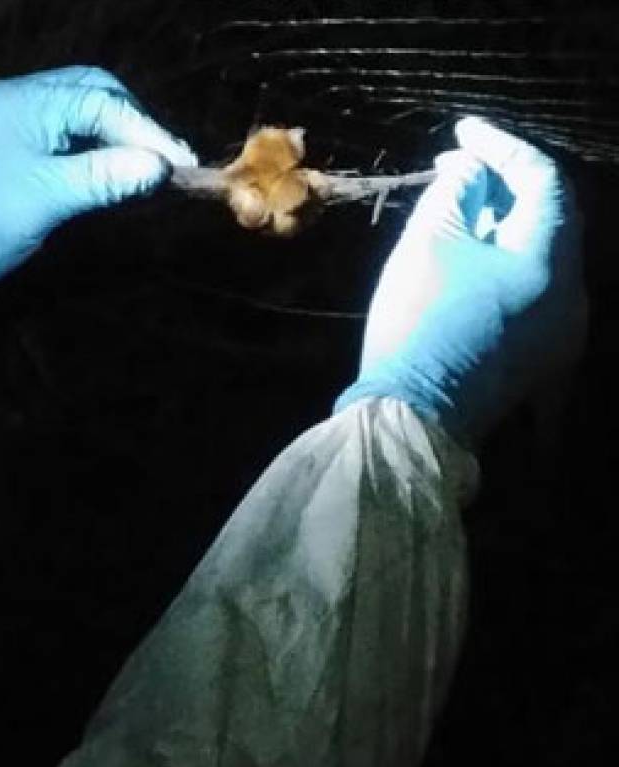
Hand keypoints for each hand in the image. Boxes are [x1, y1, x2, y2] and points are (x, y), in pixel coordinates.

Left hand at [0, 67, 196, 321]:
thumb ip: (103, 177)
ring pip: (80, 116)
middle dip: (132, 124)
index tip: (178, 164)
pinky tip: (114, 176)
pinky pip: (64, 138)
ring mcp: (13, 125)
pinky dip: (93, 152)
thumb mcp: (45, 200)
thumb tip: (160, 166)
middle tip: (164, 163)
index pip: (100, 100)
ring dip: (115, 138)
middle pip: (93, 94)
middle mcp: (17, 102)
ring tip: (146, 171)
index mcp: (21, 101)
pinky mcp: (13, 152)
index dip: (144, 131)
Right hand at [335, 117, 586, 447]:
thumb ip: (456, 193)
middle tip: (458, 165)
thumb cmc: (419, 324)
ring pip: (542, 256)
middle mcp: (573, 294)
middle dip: (505, 185)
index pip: (543, 180)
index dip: (502, 146)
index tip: (463, 131)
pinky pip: (534, 291)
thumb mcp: (429, 245)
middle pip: (551, 218)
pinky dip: (506, 264)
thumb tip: (471, 169)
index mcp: (552, 261)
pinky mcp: (542, 357)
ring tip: (456, 208)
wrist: (413, 416)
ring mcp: (563, 331)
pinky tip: (469, 260)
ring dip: (504, 224)